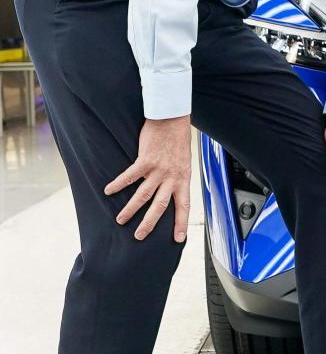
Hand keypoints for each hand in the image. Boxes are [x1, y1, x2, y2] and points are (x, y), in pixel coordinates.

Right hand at [104, 116, 191, 241]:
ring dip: (131, 209)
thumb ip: (176, 177)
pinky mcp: (146, 160)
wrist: (172, 119)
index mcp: (183, 178)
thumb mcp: (184, 161)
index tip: (178, 239)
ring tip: (120, 220)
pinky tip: (108, 190)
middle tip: (139, 236)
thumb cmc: (177, 140)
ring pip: (143, 195)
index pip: (184, 205)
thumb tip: (168, 190)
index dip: (181, 222)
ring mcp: (159, 169)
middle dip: (150, 223)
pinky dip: (118, 184)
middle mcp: (172, 177)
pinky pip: (130, 176)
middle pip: (160, 206)